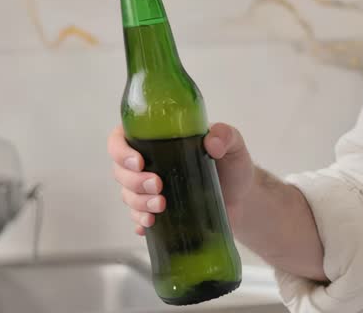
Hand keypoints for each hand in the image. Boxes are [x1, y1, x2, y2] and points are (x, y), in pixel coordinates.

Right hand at [108, 122, 256, 235]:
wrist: (242, 197)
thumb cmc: (233, 165)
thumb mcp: (234, 144)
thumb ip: (226, 135)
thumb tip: (212, 143)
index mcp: (159, 140)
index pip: (121, 139)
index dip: (121, 151)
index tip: (139, 162)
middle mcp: (150, 164)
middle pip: (120, 172)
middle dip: (133, 181)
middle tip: (158, 185)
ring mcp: (151, 190)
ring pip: (127, 196)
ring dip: (138, 203)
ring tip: (160, 206)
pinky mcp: (158, 213)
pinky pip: (137, 219)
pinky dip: (139, 223)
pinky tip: (149, 225)